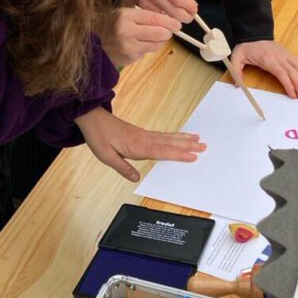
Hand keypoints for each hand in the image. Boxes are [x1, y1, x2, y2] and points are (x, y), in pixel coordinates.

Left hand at [75, 107, 205, 182]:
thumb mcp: (106, 156)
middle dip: (187, 145)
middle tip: (204, 146)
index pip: (162, 151)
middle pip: (170, 143)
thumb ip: (122, 167)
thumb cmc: (99, 137)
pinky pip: (162, 135)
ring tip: (198, 139)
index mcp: (137, 146)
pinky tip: (179, 137)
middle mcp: (144, 139)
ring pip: (168, 138)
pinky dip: (173, 136)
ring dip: (183, 139)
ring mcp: (144, 135)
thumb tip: (136, 178)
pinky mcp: (142, 133)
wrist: (93, 119)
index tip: (193, 156)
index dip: (178, 154)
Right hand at [98, 7, 181, 65]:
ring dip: (161, 41)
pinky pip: (147, 52)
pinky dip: (149, 47)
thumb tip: (167, 19)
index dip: (169, 21)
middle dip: (168, 32)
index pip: (155, 18)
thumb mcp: (123, 14)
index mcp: (125, 16)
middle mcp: (126, 31)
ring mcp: (128, 46)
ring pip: (156, 44)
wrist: (94, 42)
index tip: (176, 23)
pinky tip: (144, 43)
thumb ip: (142, 15)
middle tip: (171, 31)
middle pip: (159, 33)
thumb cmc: (110, 25)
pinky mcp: (129, 57)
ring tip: (158, 36)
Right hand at [121, 0, 196, 21]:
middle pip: (173, 12)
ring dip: (174, 20)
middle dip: (185, 17)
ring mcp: (141, 2)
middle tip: (188, 18)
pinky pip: (155, 20)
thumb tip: (193, 6)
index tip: (193, 11)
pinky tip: (164, 17)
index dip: (189, 8)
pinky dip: (162, 21)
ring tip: (176, 17)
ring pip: (165, 18)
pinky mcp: (135, 11)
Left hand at [230, 40, 297, 99]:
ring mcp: (286, 55)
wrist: (254, 34)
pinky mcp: (289, 54)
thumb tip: (237, 85)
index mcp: (268, 59)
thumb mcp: (237, 57)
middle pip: (293, 72)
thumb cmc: (247, 47)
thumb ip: (236, 71)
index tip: (293, 95)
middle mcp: (280, 57)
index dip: (289, 84)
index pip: (282, 73)